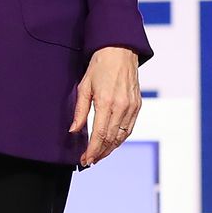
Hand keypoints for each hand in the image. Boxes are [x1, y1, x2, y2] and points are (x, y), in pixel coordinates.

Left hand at [70, 46, 140, 166]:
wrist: (119, 51)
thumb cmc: (99, 66)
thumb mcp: (84, 86)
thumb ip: (80, 111)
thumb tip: (74, 130)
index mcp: (106, 102)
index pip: (100, 134)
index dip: (92, 150)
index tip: (85, 160)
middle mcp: (122, 106)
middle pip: (111, 139)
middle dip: (100, 153)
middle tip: (89, 161)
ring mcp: (132, 107)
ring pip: (122, 136)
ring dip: (110, 148)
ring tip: (99, 155)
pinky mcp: (137, 105)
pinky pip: (129, 128)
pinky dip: (120, 139)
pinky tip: (111, 143)